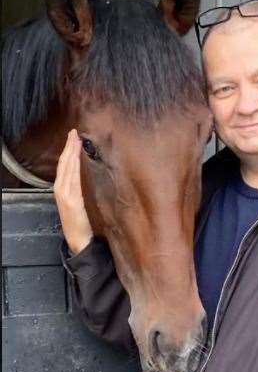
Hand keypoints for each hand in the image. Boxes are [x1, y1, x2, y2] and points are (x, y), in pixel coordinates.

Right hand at [54, 129, 92, 254]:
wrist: (79, 239)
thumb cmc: (80, 222)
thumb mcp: (78, 201)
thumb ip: (78, 188)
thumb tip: (82, 173)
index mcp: (62, 189)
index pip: (64, 166)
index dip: (68, 150)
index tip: (73, 137)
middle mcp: (61, 190)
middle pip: (64, 164)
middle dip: (69, 147)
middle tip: (74, 132)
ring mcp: (65, 195)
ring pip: (67, 169)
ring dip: (71, 153)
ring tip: (75, 139)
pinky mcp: (71, 200)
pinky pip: (72, 179)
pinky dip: (73, 166)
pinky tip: (76, 157)